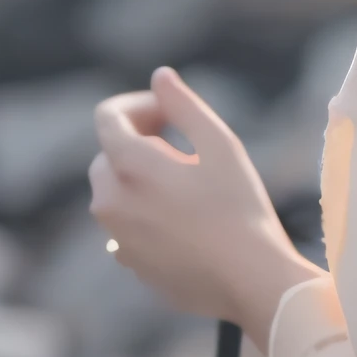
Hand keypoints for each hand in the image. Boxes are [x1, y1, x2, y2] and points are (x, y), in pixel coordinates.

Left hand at [90, 67, 323, 343]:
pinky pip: (127, 225)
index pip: (108, 116)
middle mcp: (109, 201)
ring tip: (191, 185)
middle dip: (141, 141)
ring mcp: (115, 236)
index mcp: (128, 165)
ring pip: (116, 191)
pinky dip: (147, 212)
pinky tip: (189, 220)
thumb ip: (184, 105)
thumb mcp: (221, 145)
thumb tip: (160, 77)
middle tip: (187, 147)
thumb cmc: (241, 208)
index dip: (139, 104)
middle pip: (109, 153)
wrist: (249, 279)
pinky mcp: (129, 262)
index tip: (171, 112)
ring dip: (143, 178)